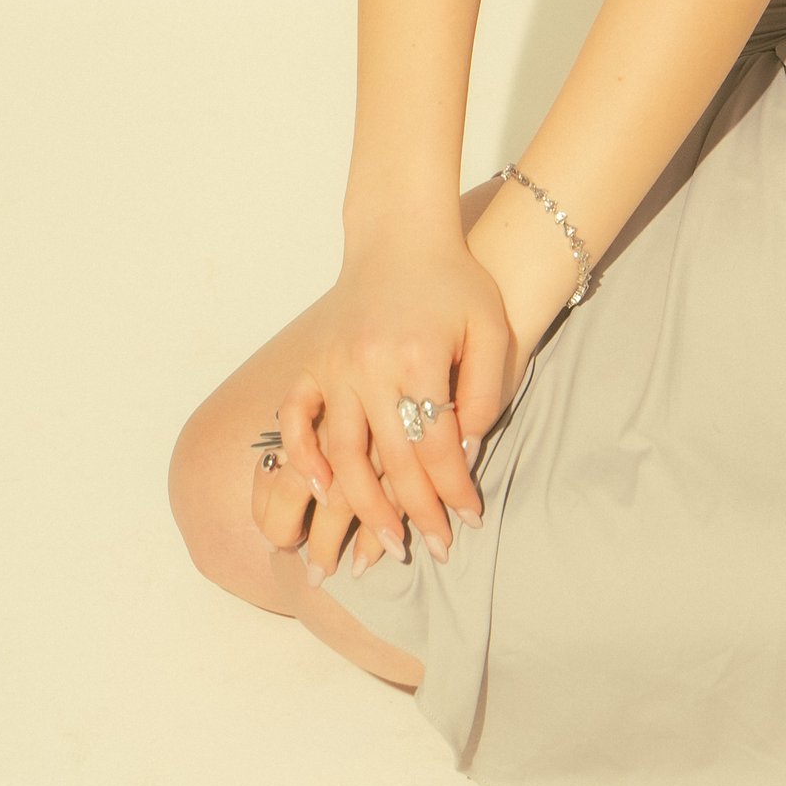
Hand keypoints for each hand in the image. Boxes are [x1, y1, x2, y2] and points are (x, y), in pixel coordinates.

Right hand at [259, 226, 516, 577]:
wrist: (402, 236)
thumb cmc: (457, 283)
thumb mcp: (490, 329)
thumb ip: (487, 392)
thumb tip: (466, 453)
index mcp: (420, 357)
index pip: (438, 446)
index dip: (454, 490)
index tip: (467, 522)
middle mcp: (372, 365)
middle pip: (392, 460)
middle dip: (414, 513)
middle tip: (429, 550)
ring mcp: (334, 364)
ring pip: (343, 452)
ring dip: (360, 504)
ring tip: (381, 543)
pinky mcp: (311, 361)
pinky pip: (295, 418)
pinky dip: (302, 456)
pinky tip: (319, 491)